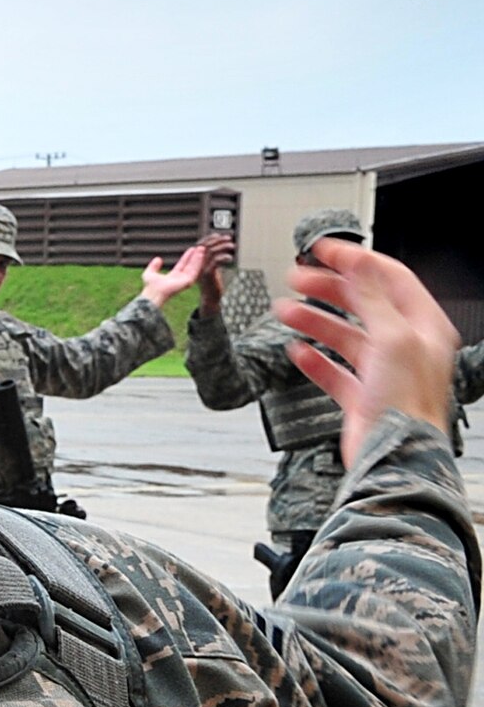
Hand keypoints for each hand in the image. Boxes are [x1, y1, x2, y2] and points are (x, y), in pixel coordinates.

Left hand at [140, 241, 211, 307]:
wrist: (154, 292)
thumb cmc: (150, 286)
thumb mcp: (150, 273)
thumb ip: (153, 266)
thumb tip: (158, 259)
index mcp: (173, 277)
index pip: (182, 265)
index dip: (187, 257)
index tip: (192, 249)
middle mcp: (181, 279)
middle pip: (190, 265)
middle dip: (195, 256)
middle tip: (200, 247)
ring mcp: (185, 280)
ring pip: (194, 267)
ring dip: (198, 258)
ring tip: (202, 248)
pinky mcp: (188, 281)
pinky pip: (195, 270)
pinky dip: (198, 262)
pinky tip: (200, 255)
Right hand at [191, 233, 237, 315]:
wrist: (210, 298)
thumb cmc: (212, 283)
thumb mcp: (212, 268)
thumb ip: (214, 258)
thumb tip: (222, 247)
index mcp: (197, 261)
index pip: (201, 244)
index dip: (209, 238)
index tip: (218, 235)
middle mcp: (197, 263)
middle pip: (206, 246)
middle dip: (218, 240)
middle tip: (228, 238)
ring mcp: (201, 268)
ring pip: (210, 252)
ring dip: (222, 246)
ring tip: (231, 246)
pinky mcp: (208, 274)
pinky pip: (215, 262)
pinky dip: (223, 257)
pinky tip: (229, 257)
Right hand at [277, 236, 459, 466]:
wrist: (393, 455)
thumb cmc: (405, 404)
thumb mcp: (392, 338)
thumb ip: (373, 299)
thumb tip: (358, 265)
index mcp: (421, 325)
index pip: (388, 278)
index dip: (356, 260)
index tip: (324, 251)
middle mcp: (404, 345)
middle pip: (362, 303)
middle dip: (327, 288)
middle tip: (296, 278)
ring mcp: (382, 370)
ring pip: (343, 334)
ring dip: (313, 320)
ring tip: (285, 311)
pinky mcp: (360, 396)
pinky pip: (333, 370)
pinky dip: (313, 358)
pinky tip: (297, 351)